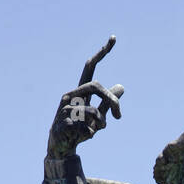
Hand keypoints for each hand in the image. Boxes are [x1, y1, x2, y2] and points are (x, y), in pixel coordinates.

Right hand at [47, 35, 123, 159]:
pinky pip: (85, 127)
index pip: (90, 67)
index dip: (102, 53)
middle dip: (111, 100)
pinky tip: (84, 137)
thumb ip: (108, 102)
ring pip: (93, 111)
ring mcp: (64, 108)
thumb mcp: (97, 115)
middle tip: (119, 116)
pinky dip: (90, 134)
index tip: (114, 38)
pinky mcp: (63, 122)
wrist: (62, 146)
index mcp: (79, 90)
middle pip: (96, 86)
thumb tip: (122, 86)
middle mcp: (71, 94)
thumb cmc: (79, 128)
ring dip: (101, 123)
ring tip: (98, 130)